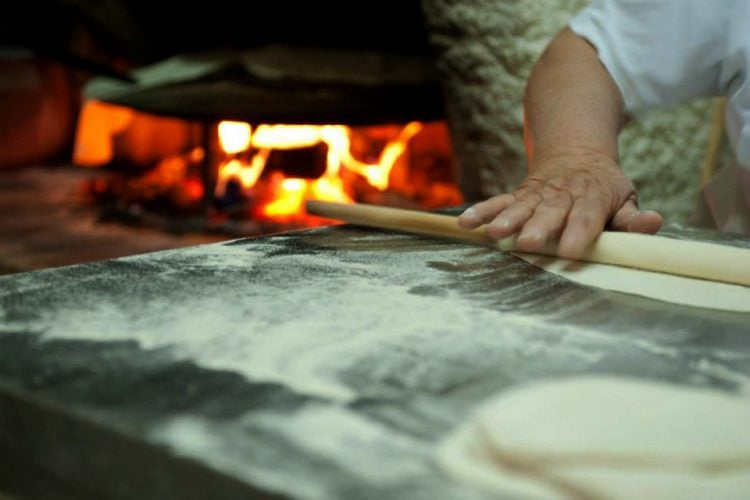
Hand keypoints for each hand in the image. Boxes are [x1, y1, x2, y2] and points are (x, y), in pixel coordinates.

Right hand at [457, 150, 662, 259]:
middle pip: (550, 213)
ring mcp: (537, 195)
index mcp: (592, 197)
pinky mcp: (518, 196)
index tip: (570, 252)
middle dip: (539, 227)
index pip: (586, 217)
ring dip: (507, 220)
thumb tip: (654, 222)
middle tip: (530, 242)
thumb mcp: (626, 196)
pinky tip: (465, 224)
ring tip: (494, 234)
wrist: (575, 151)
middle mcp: (562, 195)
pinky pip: (497, 203)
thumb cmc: (604, 186)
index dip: (579, 234)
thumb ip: (634, 218)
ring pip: (521, 207)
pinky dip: (481, 212)